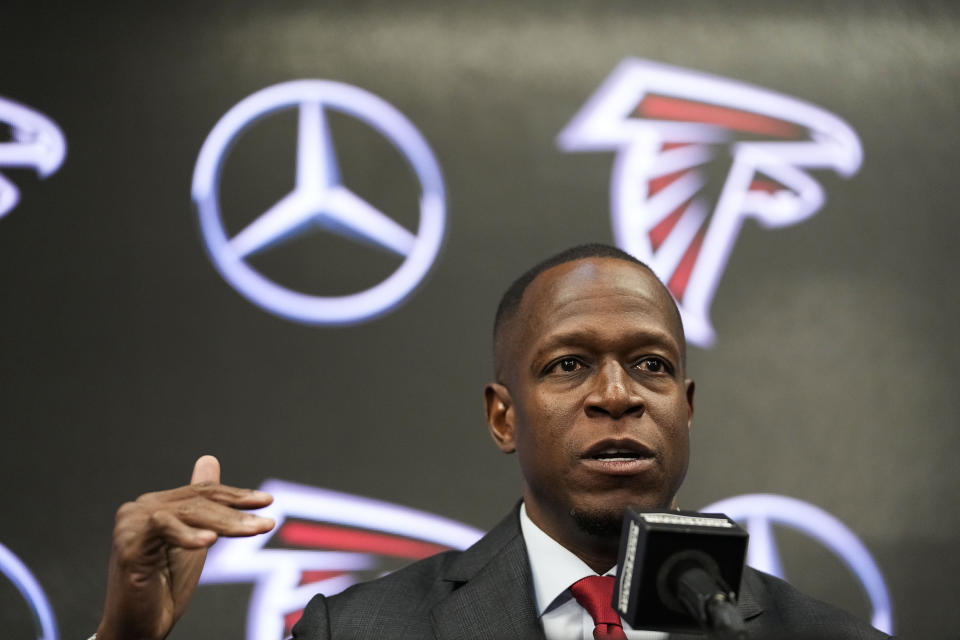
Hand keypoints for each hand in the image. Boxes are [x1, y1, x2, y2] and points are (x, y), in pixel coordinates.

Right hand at [96, 455, 273, 639]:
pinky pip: (162, 528)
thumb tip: (209, 459)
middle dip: (237, 512)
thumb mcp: (194, 540)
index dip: (236, 495)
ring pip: (188, 512)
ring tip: (253, 531)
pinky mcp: (127, 544)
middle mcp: (140, 508)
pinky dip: (188, 535)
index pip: (202, 493)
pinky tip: (209, 541)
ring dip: (226, 523)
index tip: (267, 502)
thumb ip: (203, 505)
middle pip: (198, 501)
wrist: (138, 627)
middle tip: (267, 524)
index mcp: (156, 505)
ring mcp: (131, 524)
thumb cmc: (164, 587)